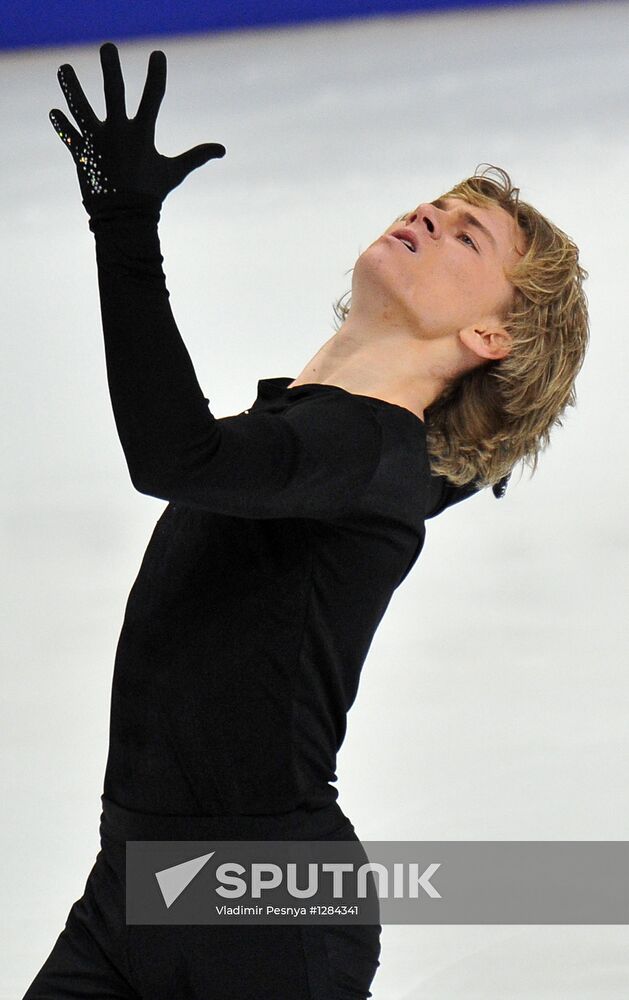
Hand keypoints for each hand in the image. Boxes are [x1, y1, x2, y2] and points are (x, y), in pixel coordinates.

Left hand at [49, 41, 224, 210]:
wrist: (124, 218)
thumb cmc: (151, 195)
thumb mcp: (174, 172)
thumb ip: (196, 156)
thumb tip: (222, 149)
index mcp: (141, 133)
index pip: (153, 97)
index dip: (157, 75)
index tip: (158, 55)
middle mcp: (117, 132)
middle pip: (112, 91)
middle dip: (110, 68)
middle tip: (108, 48)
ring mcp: (96, 142)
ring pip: (80, 107)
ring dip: (71, 87)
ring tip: (64, 68)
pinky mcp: (81, 154)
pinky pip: (69, 135)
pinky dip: (61, 125)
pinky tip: (54, 112)